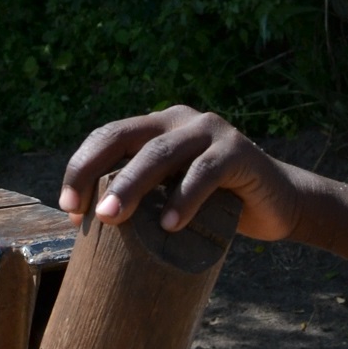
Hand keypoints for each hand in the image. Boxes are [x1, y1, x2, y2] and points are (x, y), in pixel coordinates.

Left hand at [59, 107, 300, 239]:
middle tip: (85, 215)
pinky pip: (204, 172)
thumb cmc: (217, 207)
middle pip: (127, 139)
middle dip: (96, 175)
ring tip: (111, 219)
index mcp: (157, 127)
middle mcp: (180, 121)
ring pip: (161, 154)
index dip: (81, 167)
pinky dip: (184, 199)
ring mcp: (211, 132)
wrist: (279, 206)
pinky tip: (169, 226)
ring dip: (132, 186)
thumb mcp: (172, 196)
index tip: (68, 209)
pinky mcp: (238, 152)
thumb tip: (87, 227)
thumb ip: (142, 196)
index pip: (108, 136)